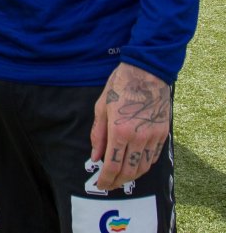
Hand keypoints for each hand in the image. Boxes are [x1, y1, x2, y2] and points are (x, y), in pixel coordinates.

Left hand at [90, 63, 170, 190]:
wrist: (146, 72)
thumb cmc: (120, 86)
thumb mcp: (101, 107)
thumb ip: (97, 134)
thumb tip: (95, 156)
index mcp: (119, 130)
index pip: (112, 165)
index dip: (106, 179)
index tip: (100, 185)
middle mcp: (138, 137)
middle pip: (129, 171)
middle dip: (118, 182)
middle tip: (109, 185)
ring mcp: (153, 137)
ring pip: (143, 167)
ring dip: (131, 176)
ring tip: (121, 177)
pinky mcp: (163, 134)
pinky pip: (153, 157)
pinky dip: (143, 165)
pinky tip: (135, 165)